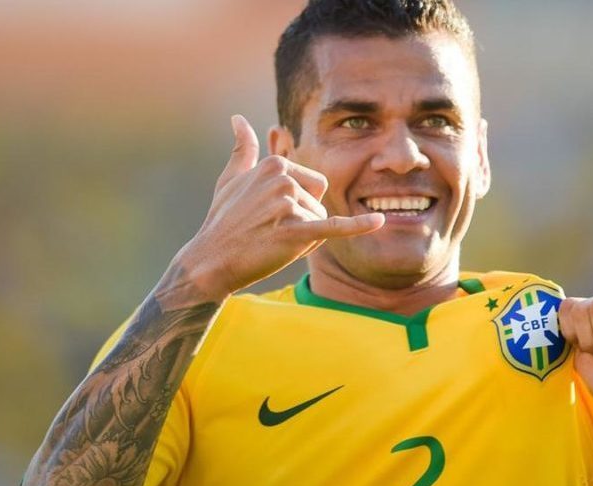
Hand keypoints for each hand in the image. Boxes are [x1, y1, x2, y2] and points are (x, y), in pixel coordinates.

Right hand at [172, 115, 384, 301]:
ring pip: (320, 223)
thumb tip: (239, 118)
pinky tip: (381, 221)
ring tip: (271, 241)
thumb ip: (243, 148)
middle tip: (270, 231)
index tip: (268, 215)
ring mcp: (288, 204)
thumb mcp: (231, 179)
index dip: (297, 206)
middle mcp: (283, 178)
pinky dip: (358, 226)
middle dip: (303, 221)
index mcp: (275, 164)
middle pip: (319, 203)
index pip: (314, 184)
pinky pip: (334, 227)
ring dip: (303, 238)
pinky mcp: (295, 231)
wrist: (211, 260)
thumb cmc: (223, 221)